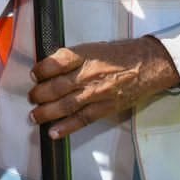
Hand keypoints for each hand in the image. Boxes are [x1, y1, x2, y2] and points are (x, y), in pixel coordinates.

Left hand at [30, 37, 179, 138]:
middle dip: (40, 94)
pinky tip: (54, 132)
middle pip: (57, 86)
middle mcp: (88, 74)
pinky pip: (82, 119)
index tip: (33, 75)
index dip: (41, 70)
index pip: (55, 62)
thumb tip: (51, 68)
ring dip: (47, 112)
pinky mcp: (105, 108)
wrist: (149, 64)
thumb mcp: (94, 47)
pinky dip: (66, 127)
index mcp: (84, 55)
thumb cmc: (121, 54)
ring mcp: (96, 93)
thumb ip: (73, 58)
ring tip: (34, 116)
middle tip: (31, 98)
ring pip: (66, 105)